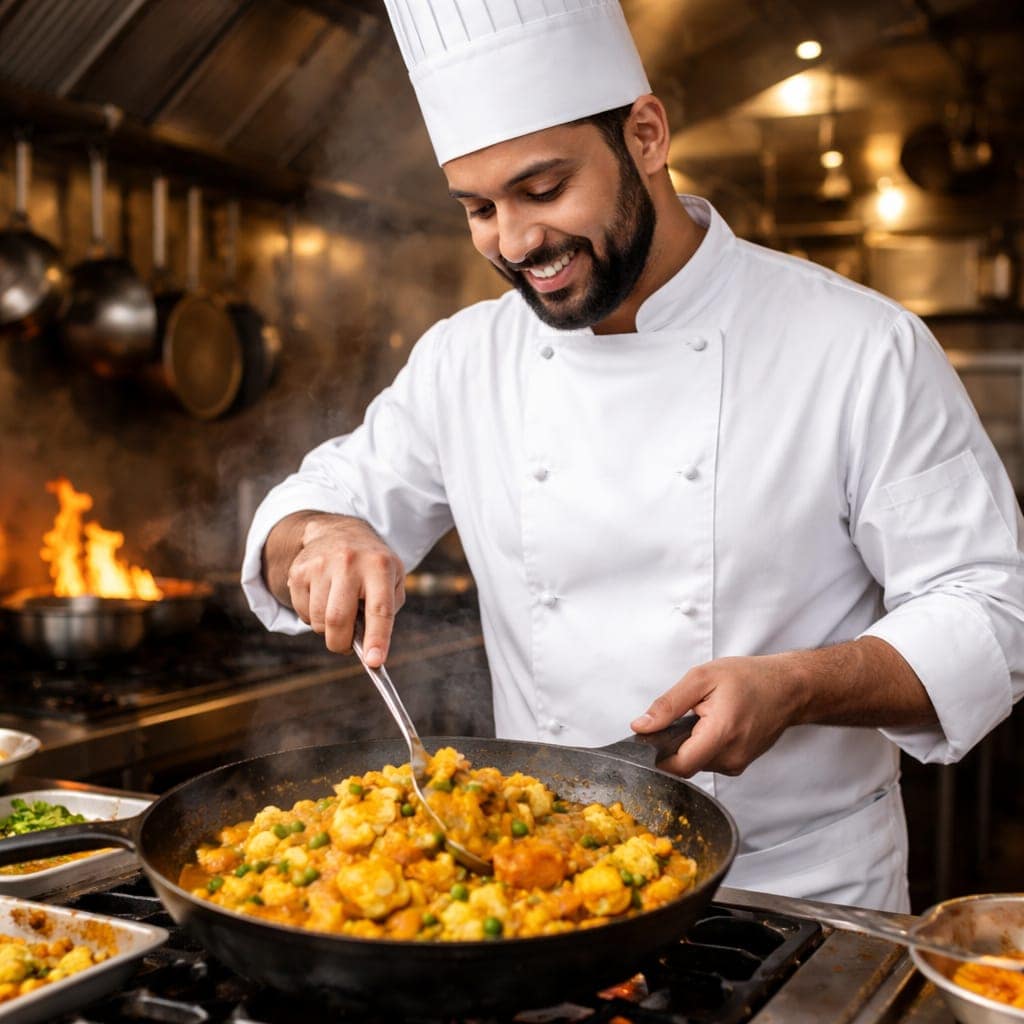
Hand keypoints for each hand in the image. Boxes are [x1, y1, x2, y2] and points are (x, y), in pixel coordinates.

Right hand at [278, 514, 404, 664]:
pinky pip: (302, 612)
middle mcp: (348, 562)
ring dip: (327, 629)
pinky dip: (312, 617)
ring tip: (338, 611)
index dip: (377, 638)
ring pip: (317, 620)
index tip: (374, 662)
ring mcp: (320, 564)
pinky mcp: (298, 571)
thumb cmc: (372, 566)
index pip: (379, 609)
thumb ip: (386, 613)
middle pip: (338, 619)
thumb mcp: (393, 580)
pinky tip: (323, 599)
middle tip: (347, 646)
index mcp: (379, 566)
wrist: (340, 532)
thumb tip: (370, 649)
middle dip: (341, 643)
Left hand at [630, 654, 807, 776]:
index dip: (656, 756)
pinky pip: (709, 761)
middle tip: (683, 716)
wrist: (788, 688)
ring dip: (690, 744)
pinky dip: (703, 745)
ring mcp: (737, 764)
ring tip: (702, 717)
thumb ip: (668, 705)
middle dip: (674, 744)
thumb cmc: (749, 678)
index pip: (677, 766)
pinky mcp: (739, 765)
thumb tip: (641, 726)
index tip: (647, 739)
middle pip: (684, 764)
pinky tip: (713, 725)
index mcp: (721, 734)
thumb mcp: (702, 678)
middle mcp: (731, 757)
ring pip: (696, 763)